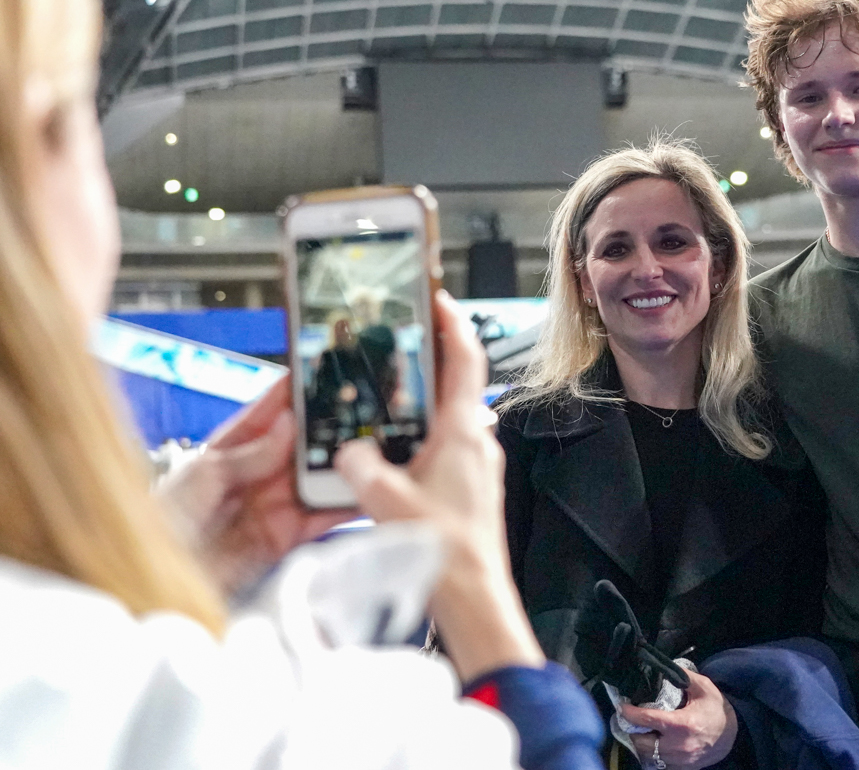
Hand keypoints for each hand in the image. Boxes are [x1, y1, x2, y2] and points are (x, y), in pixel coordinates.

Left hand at [157, 376, 357, 595]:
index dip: (291, 395)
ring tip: (372, 451)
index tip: (319, 374)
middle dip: (326, 431)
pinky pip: (319, 518)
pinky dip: (342, 507)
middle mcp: (254, 475)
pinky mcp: (283, 537)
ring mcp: (271, 505)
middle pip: (298, 447)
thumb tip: (288, 425)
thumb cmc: (160, 523)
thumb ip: (249, 454)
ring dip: (341, 468)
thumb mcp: (202, 476)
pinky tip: (363, 493)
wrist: (154, 578)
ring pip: (315, 480)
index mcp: (227, 451)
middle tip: (359, 414)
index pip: (265, 415)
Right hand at [335, 291, 543, 680]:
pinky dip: (419, 440)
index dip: (452, 323)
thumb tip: (346, 453)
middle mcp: (476, 442)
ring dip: (421, 405)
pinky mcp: (469, 490)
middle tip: (400, 344)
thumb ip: (357, 466)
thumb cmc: (442, 550)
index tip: (437, 299)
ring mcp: (476, 467)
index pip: (465, 358)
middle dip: (428, 362)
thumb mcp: (383, 499)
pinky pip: (444, 450)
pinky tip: (390, 455)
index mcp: (463, 431)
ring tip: (385, 399)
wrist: (473, 597)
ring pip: (448, 420)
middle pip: (455, 385)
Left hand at [623, 671, 738, 768]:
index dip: (630, 713)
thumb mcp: (704, 688)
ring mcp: (679, 761)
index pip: (647, 720)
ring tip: (639, 731)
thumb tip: (663, 665)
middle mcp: (678, 746)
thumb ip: (683, 676)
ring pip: (647, 756)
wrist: (732, 736)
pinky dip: (651, 755)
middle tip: (630, 719)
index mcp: (682, 724)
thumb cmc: (716, 710)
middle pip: (641, 742)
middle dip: (632, 730)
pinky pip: (658, 765)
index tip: (622, 705)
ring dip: (640, 744)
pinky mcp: (682, 769)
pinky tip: (652, 743)